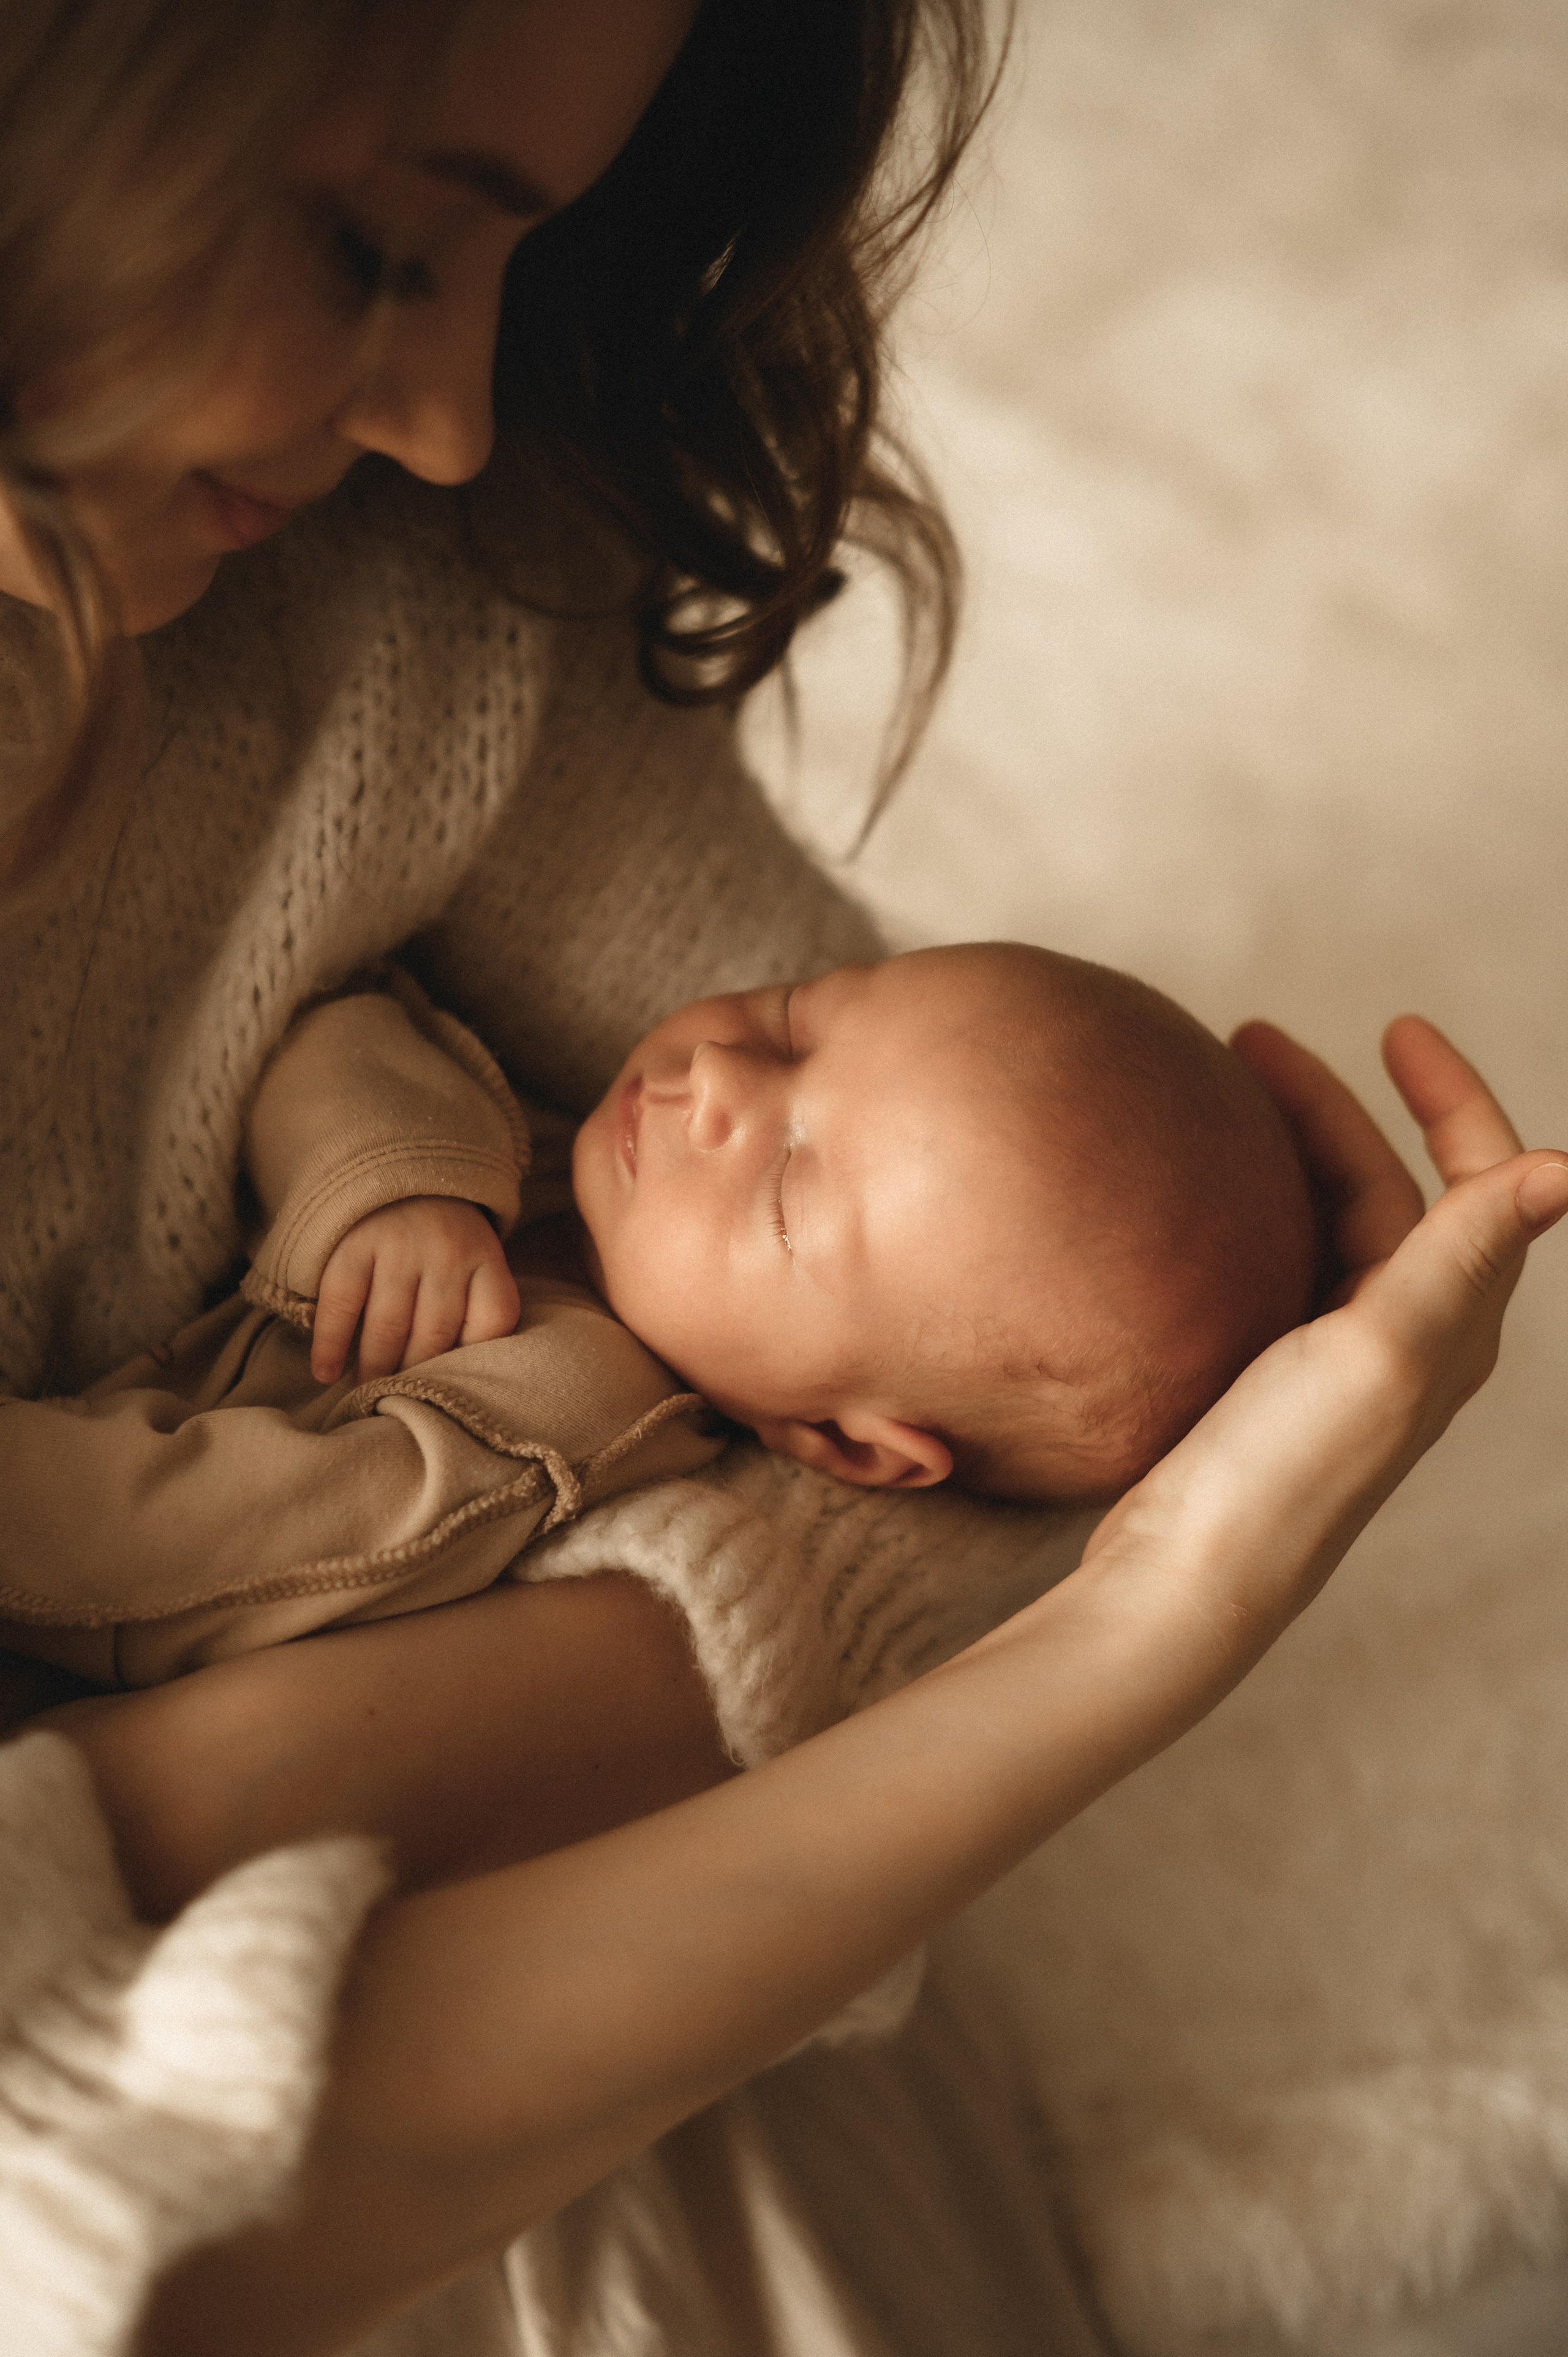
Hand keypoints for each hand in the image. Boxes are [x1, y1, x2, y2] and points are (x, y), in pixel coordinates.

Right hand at [310, 1198, 521, 1383]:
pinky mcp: (354, 1245)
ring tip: (366, 1394)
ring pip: (388, 1327)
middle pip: (435, 1336)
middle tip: (399, 1404)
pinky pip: (342, 1305)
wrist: (399, 1172)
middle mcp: (446, 1252)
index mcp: (485, 1257)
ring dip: (374, 1369)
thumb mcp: (476, 1261)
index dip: (473, 1360)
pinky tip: (326, 1373)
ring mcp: (399, 1247)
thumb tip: (457, 1381)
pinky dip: (331, 1344)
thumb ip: (477, 1309)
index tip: (452, 1386)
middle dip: (414, 1376)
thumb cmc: (442, 1241)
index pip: (494, 1322)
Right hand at [1081, 1017, 1567, 1653]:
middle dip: (1340, 1106)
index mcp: (1452, 1326)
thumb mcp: (1380, 1351)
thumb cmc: (1281, 1476)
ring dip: (1291, 1152)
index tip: (1395, 1027)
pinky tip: (1192, 1204)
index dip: (1451, 1097)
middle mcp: (1409, 1341)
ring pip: (1332, 1225)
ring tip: (1219, 1098)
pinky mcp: (1268, 1387)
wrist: (1185, 1584)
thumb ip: (1464, 1253)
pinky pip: (1280, 1267)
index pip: (1481, 1181)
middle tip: (1250, 1042)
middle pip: (1393, 1190)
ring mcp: (1337, 1366)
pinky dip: (1252, 1213)